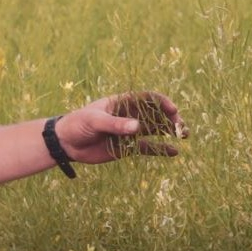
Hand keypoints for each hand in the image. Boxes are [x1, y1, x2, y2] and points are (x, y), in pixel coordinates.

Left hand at [54, 91, 188, 164]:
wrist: (67, 143)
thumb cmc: (77, 124)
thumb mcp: (94, 121)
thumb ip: (114, 124)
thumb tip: (138, 127)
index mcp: (121, 103)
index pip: (146, 98)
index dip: (161, 102)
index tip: (173, 109)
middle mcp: (128, 116)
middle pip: (155, 113)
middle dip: (171, 117)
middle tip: (181, 127)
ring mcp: (129, 131)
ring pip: (155, 129)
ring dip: (170, 131)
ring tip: (184, 135)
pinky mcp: (127, 147)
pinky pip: (148, 148)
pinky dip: (161, 150)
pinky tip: (174, 152)